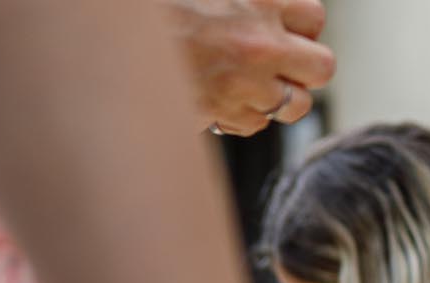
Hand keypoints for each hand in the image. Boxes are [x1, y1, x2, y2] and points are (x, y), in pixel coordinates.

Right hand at [169, 0, 335, 135]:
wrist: (106, 36)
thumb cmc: (155, 9)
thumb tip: (263, 7)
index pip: (314, 17)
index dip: (303, 25)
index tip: (289, 29)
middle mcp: (260, 42)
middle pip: (323, 67)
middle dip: (305, 67)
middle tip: (283, 63)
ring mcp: (245, 82)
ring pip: (297, 104)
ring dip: (280, 97)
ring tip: (253, 85)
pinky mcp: (225, 113)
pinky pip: (256, 124)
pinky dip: (244, 115)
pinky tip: (221, 97)